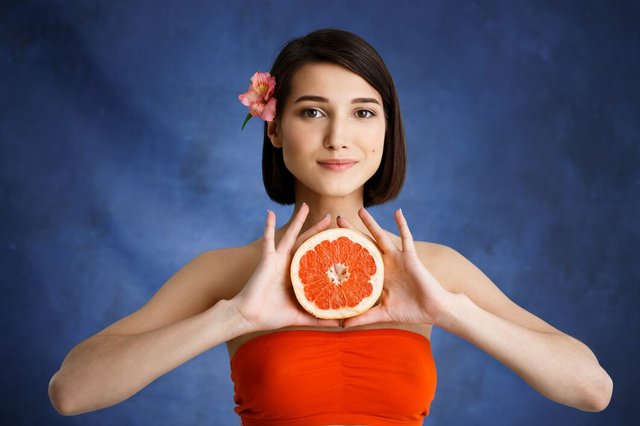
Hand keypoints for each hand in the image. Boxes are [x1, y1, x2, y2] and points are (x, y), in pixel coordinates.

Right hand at [232, 203, 339, 330]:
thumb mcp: (300, 316)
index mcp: (298, 275)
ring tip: (307, 206)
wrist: (249, 316)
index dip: (327, 249)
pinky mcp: (267, 258)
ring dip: (298, 220)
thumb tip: (342, 325)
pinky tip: (270, 212)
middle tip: (331, 217)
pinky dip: (268, 225)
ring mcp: (278, 259)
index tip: (342, 240)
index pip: (316, 258)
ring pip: (291, 235)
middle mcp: (289, 264)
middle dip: (318, 230)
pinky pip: (267, 239)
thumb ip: (319, 318)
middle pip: (307, 242)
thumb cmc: (271, 316)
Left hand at [340, 208, 451, 327]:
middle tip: (337, 219)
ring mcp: (396, 258)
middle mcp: (384, 264)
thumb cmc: (410, 311)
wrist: (433, 309)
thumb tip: (341, 326)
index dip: (343, 252)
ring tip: (359, 210)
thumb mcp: (381, 314)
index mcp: (375, 275)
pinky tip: (397, 212)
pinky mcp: (410, 257)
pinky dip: (402, 225)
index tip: (327, 243)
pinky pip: (406, 238)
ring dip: (371, 223)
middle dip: (351, 232)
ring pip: (380, 237)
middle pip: (363, 244)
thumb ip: (363, 317)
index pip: (356, 260)